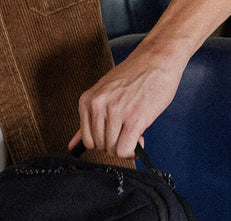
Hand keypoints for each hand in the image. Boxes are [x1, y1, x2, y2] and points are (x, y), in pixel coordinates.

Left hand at [68, 0, 230, 157]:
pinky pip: (125, 150)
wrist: (158, 58)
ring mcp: (116, 112)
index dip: (103, 142)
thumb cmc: (134, 76)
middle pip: (100, 147)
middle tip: (127, 133)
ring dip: (126, 148)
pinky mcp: (134, 119)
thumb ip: (88, 120)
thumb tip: (72, 146)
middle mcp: (98, 105)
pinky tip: (140, 138)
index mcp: (88, 100)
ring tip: (135, 133)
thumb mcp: (104, 93)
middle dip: (115, 145)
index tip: (115, 134)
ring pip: (113, 150)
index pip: (87, 140)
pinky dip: (132, 152)